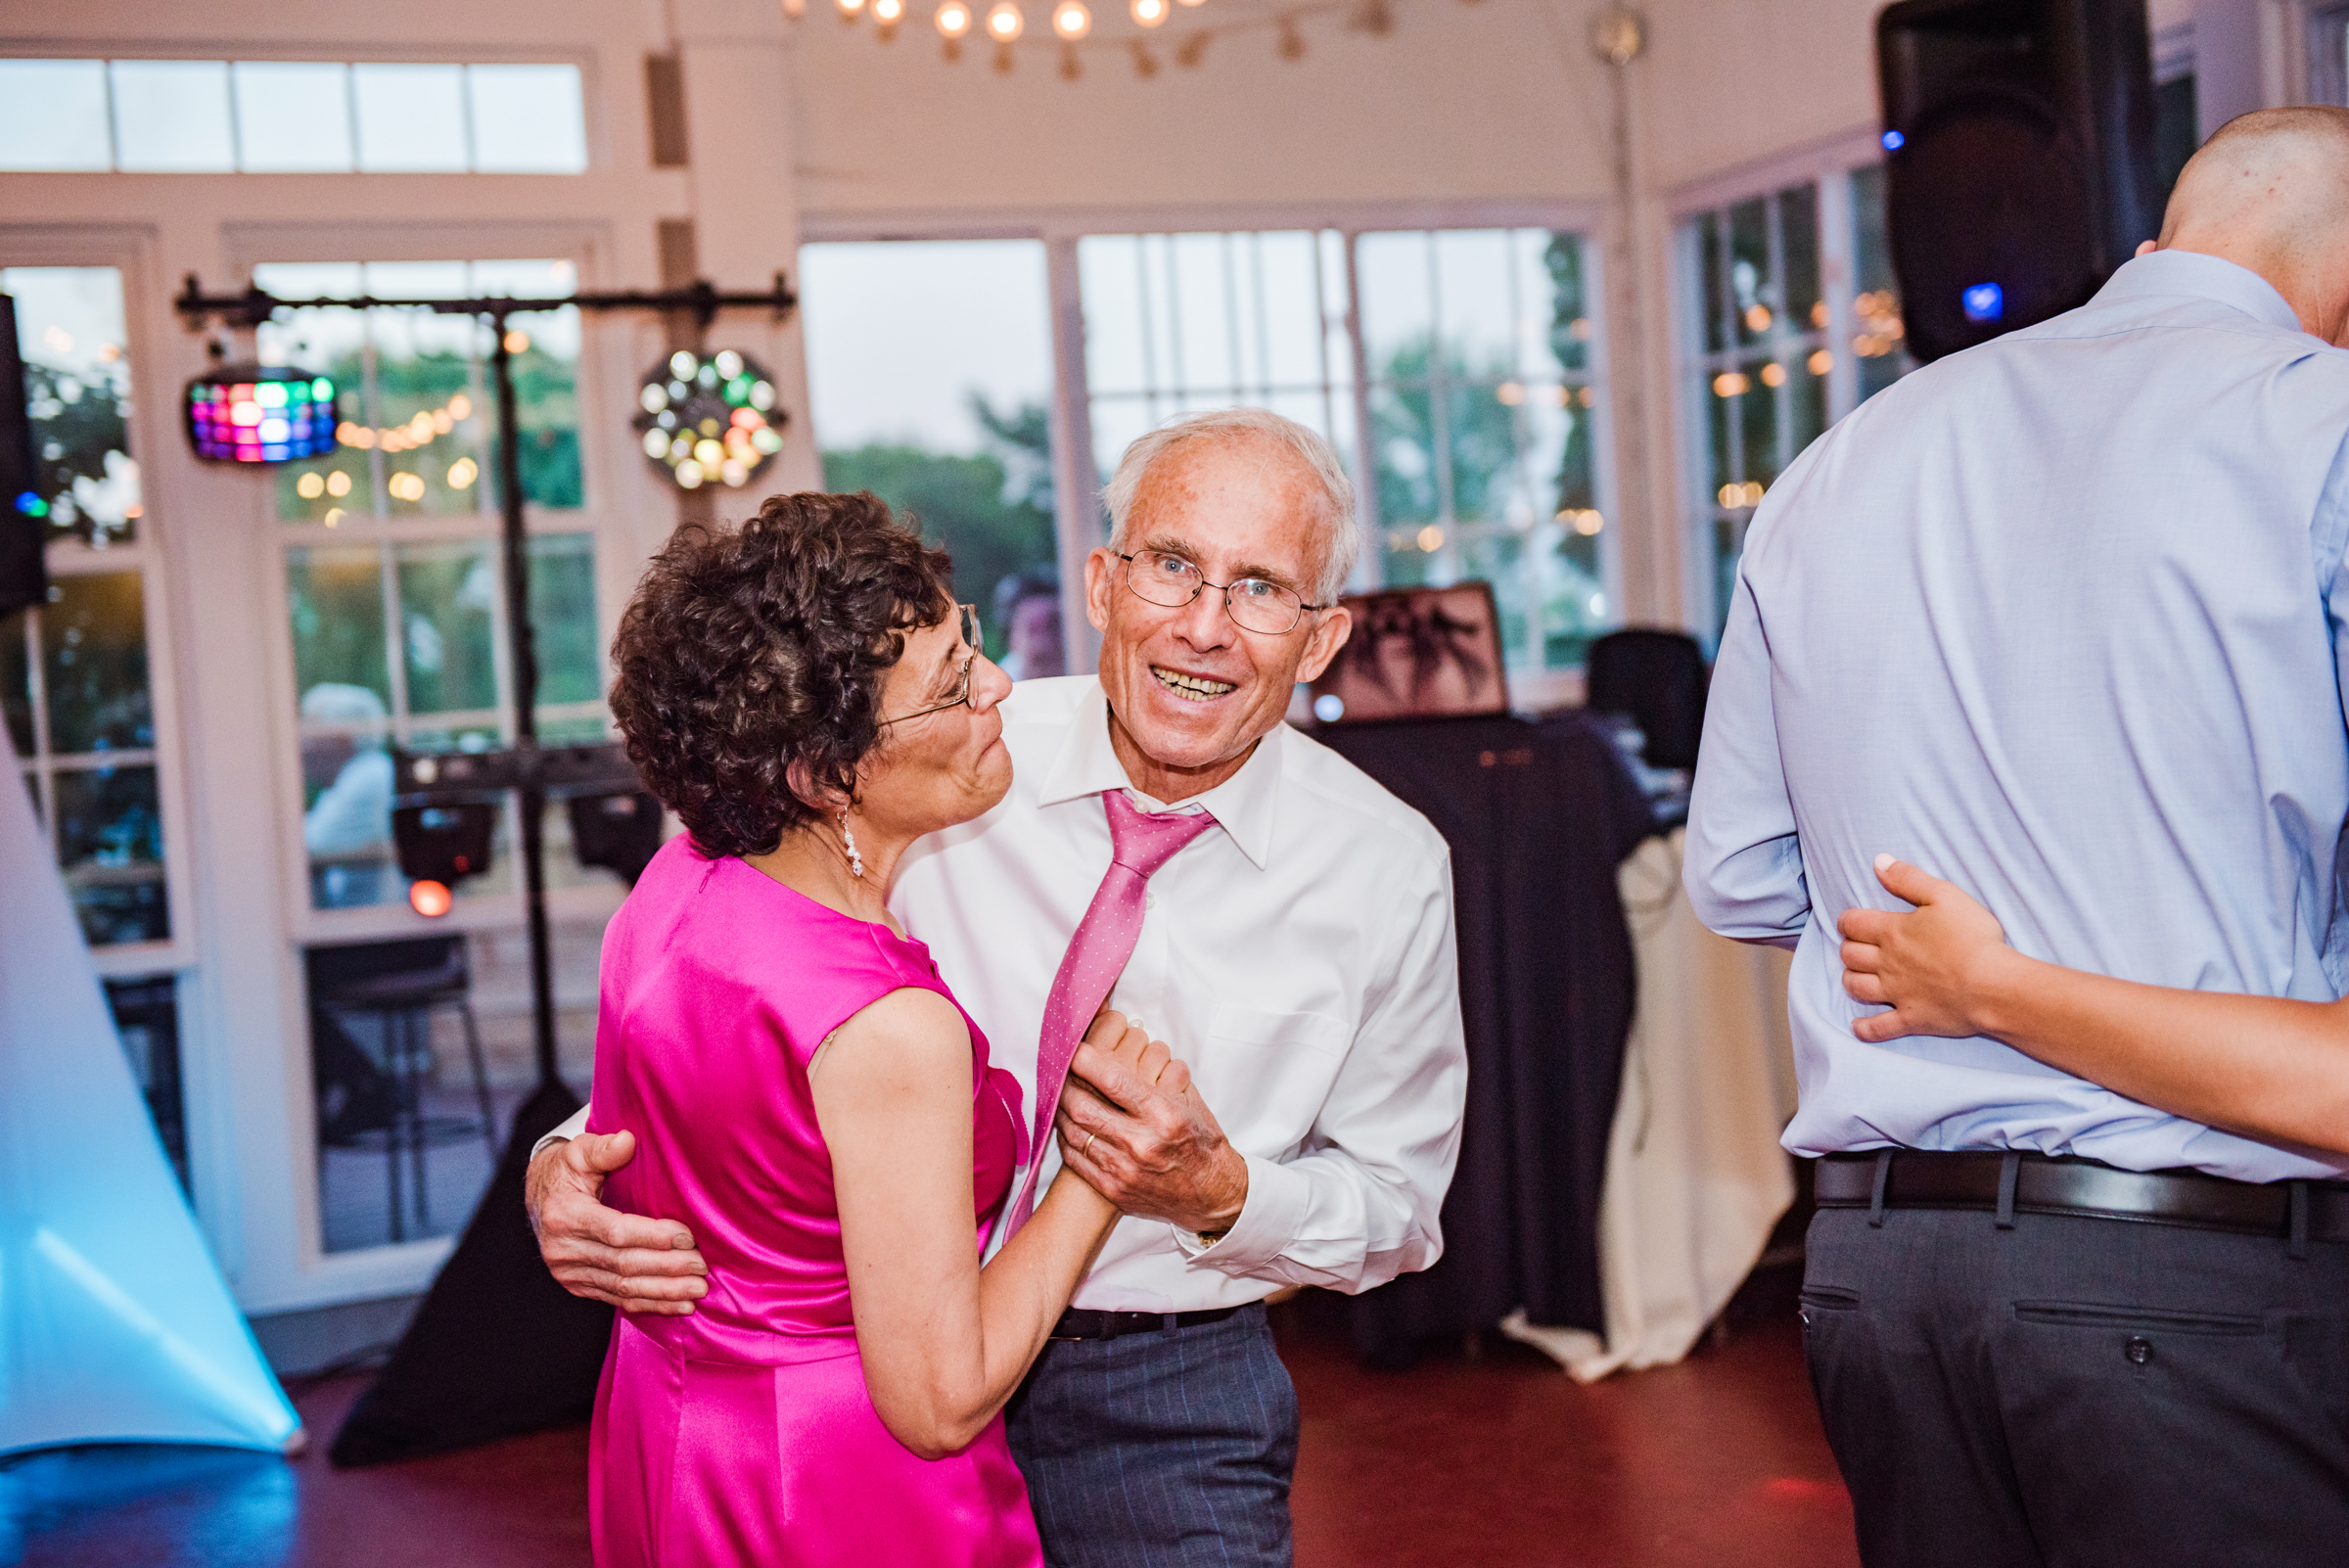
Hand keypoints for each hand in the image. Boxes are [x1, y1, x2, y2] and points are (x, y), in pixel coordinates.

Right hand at [526, 1130, 710, 1314]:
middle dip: (667, 1268)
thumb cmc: (566, 1170)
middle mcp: (564, 1249)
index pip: (616, 1232)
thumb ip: (603, 1147)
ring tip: (698, 1290)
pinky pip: (617, 1298)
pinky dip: (650, 1303)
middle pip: (623, 1264)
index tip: (688, 1236)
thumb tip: (627, 1140)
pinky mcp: (578, 1285)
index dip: (653, 1237)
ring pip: (623, 1287)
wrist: (539, 1196)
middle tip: (702, 1265)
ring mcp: (569, 1272)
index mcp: (565, 1215)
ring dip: (664, 1292)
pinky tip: (678, 1306)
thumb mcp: (579, 1150)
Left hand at [1055, 1009, 1247, 1234]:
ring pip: (1074, 1133)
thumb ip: (1161, 1076)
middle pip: (1083, 1107)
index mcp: (1164, 1116)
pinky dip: (1066, 1139)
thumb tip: (1133, 1046)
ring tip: (1060, 1094)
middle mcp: (1141, 1144)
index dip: (1086, 1062)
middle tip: (1059, 1070)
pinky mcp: (1114, 1190)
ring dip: (1061, 1109)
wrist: (1212, 1195)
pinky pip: (1076, 1160)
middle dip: (1065, 1084)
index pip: (1113, 1082)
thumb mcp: (1190, 1103)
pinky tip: (1068, 1125)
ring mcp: (1124, 1170)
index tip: (1074, 1048)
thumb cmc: (1201, 1144)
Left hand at [1838, 854, 2012, 1042]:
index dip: (1848, 920)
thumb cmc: (1973, 937)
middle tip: (1857, 946)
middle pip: (1850, 955)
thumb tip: (1878, 862)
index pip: (1852, 923)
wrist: (1993, 984)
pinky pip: (1879, 1028)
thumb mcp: (1945, 895)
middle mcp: (1886, 963)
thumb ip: (1909, 878)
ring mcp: (1897, 993)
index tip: (1853, 921)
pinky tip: (1857, 1027)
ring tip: (1856, 976)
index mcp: (1892, 932)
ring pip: (1856, 987)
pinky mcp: (1911, 1018)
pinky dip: (1865, 1029)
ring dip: (1851, 980)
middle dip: (1849, 948)